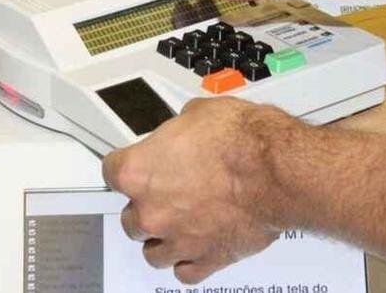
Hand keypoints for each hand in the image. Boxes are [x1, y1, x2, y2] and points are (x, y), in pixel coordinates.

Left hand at [102, 97, 306, 283]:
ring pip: (152, 252)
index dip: (126, 165)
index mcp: (139, 172)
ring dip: (162, 238)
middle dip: (146, 206)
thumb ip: (181, 130)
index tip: (136, 164)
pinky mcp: (207, 258)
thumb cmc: (240, 141)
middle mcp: (152, 211)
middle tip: (167, 192)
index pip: (111, 172)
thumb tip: (186, 128)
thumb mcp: (199, 113)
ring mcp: (177, 240)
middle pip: (130, 218)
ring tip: (178, 224)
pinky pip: (185, 273)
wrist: (274, 170)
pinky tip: (196, 248)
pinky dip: (188, 262)